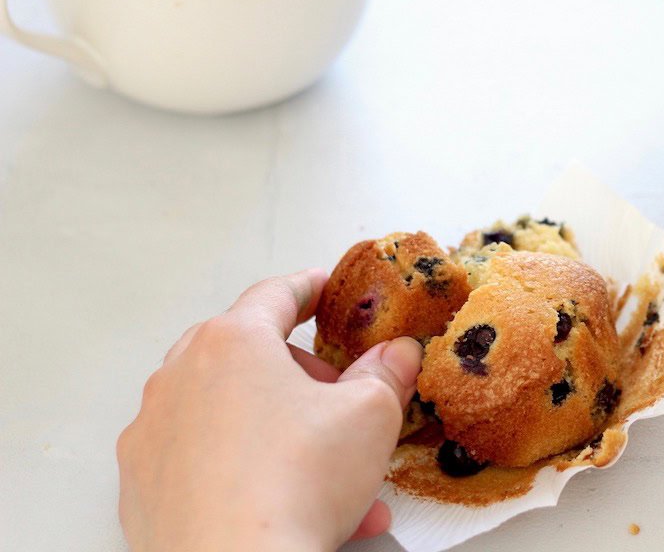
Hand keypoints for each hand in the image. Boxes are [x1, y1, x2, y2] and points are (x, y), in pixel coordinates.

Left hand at [117, 269, 423, 551]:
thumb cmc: (293, 487)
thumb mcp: (371, 415)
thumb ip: (386, 373)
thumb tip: (396, 355)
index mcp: (232, 342)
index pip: (274, 295)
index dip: (309, 288)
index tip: (322, 288)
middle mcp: (180, 377)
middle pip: (246, 353)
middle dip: (295, 372)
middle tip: (334, 394)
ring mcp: (154, 433)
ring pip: (226, 412)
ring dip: (276, 428)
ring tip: (326, 469)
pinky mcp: (142, 485)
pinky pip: (202, 460)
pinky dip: (242, 469)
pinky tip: (285, 499)